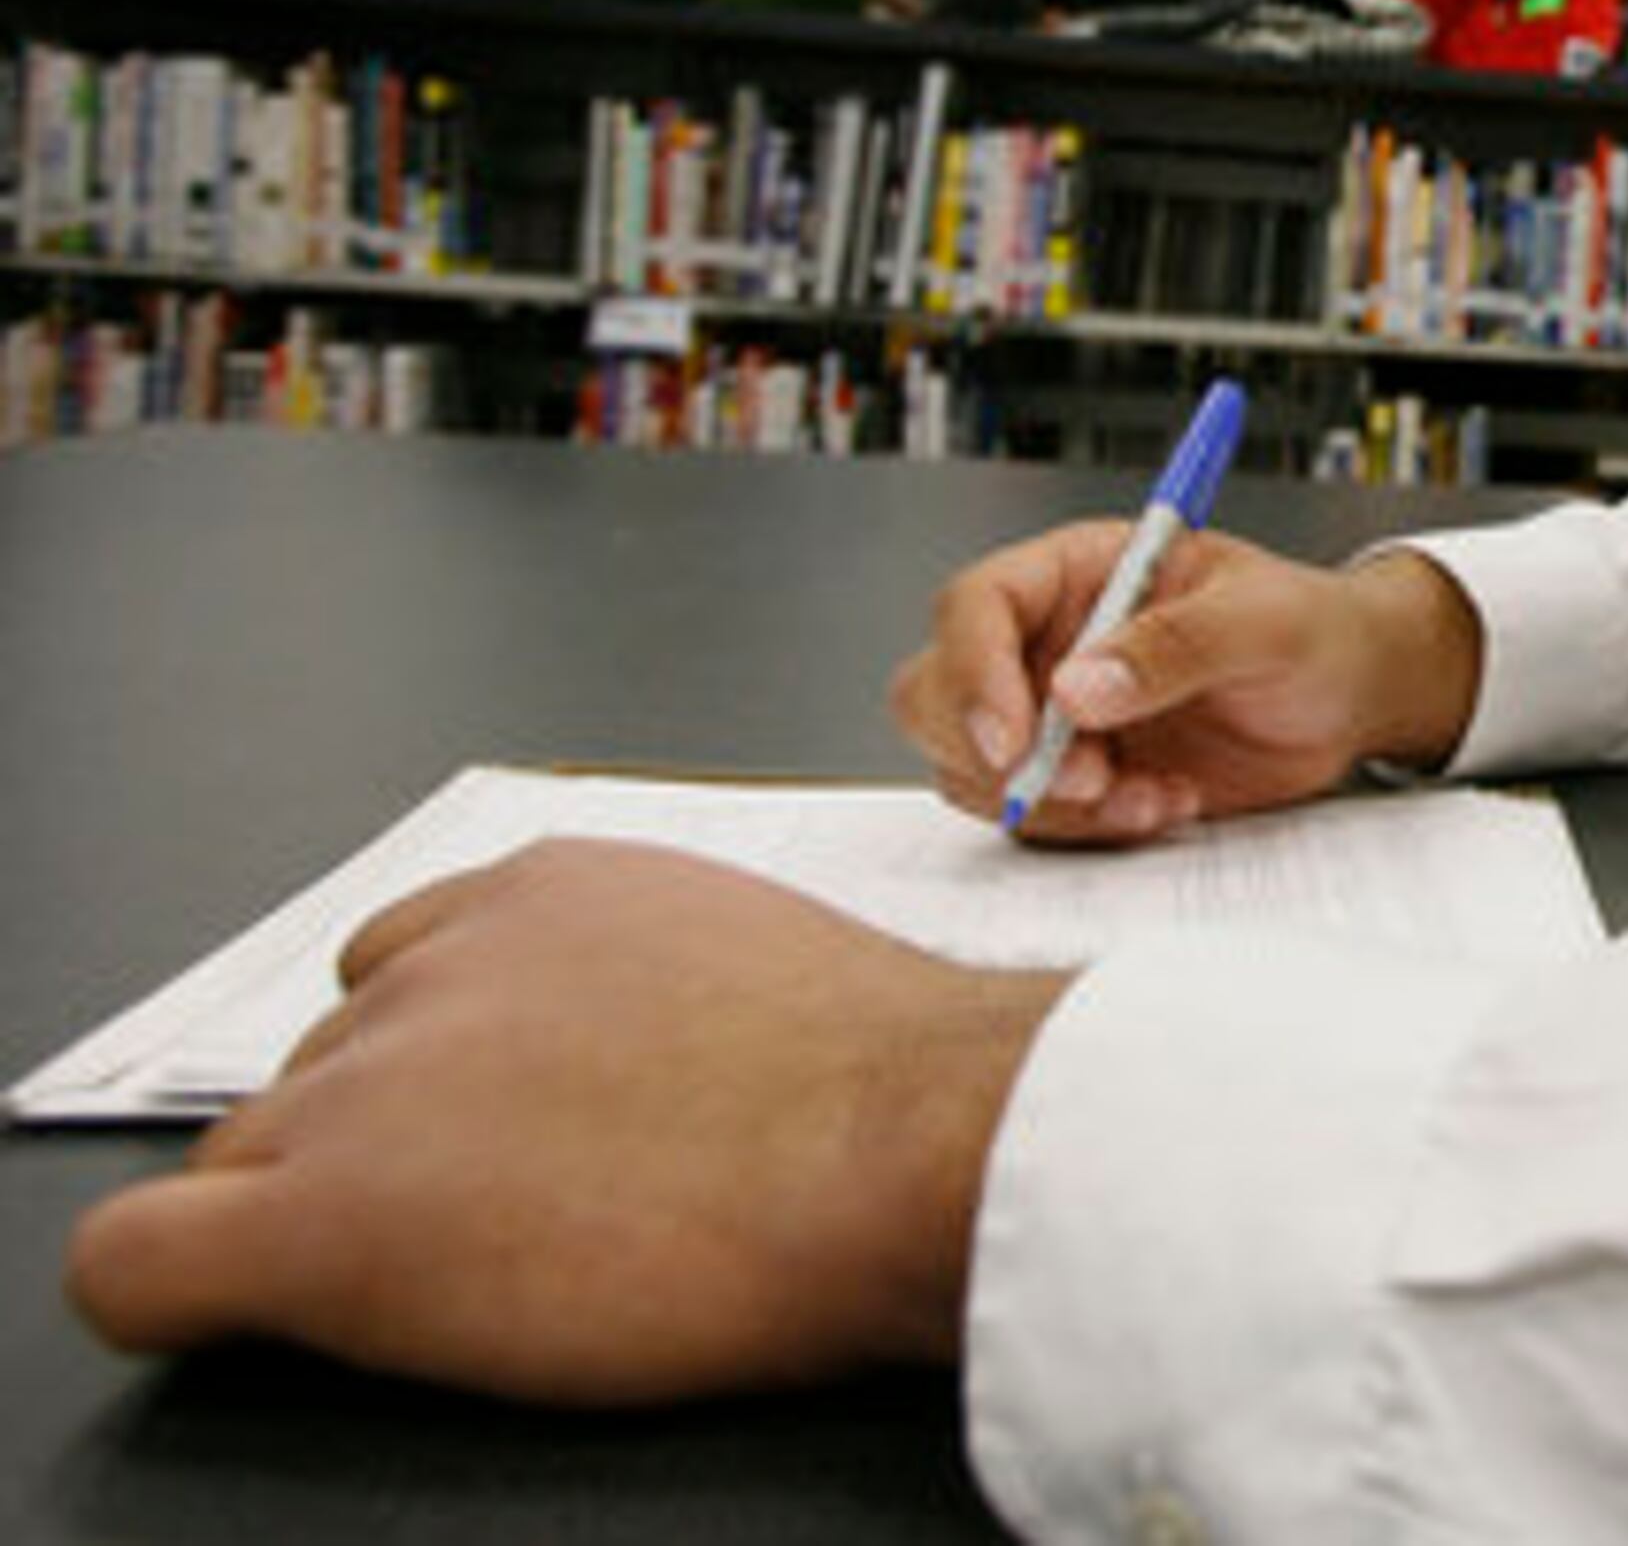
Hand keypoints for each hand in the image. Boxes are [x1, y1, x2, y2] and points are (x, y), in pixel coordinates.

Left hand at [66, 840, 1056, 1404]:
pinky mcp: (322, 1219)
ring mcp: (372, 1085)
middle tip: (505, 1227)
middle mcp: (437, 965)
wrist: (913, 1144)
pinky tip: (249, 1312)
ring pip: (249, 1162)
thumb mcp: (763, 970)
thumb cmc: (886, 1088)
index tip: (495, 1138)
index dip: (436, 1075)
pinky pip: (139, 1259)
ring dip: (329, 1213)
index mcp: (548, 891)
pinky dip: (172, 1285)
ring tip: (465, 1278)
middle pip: (323, 1073)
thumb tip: (649, 1056)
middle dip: (388, 1148)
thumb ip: (658, 983)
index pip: (403, 970)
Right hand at [887, 528, 1483, 840]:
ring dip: (1054, 804)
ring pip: (976, 770)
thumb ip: (1176, 644)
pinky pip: (1037, 817)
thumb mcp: (1265, 620)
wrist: (1353, 697)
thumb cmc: (1315, 630)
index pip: (976, 605)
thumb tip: (1077, 687)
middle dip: (996, 755)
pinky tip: (1164, 804)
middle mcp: (1049, 642)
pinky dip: (1088, 829)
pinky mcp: (1080, 776)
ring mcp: (1056, 716)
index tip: (1016, 739)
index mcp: (1080, 573)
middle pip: (938, 694)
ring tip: (1153, 794)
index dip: (974, 673)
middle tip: (1091, 780)